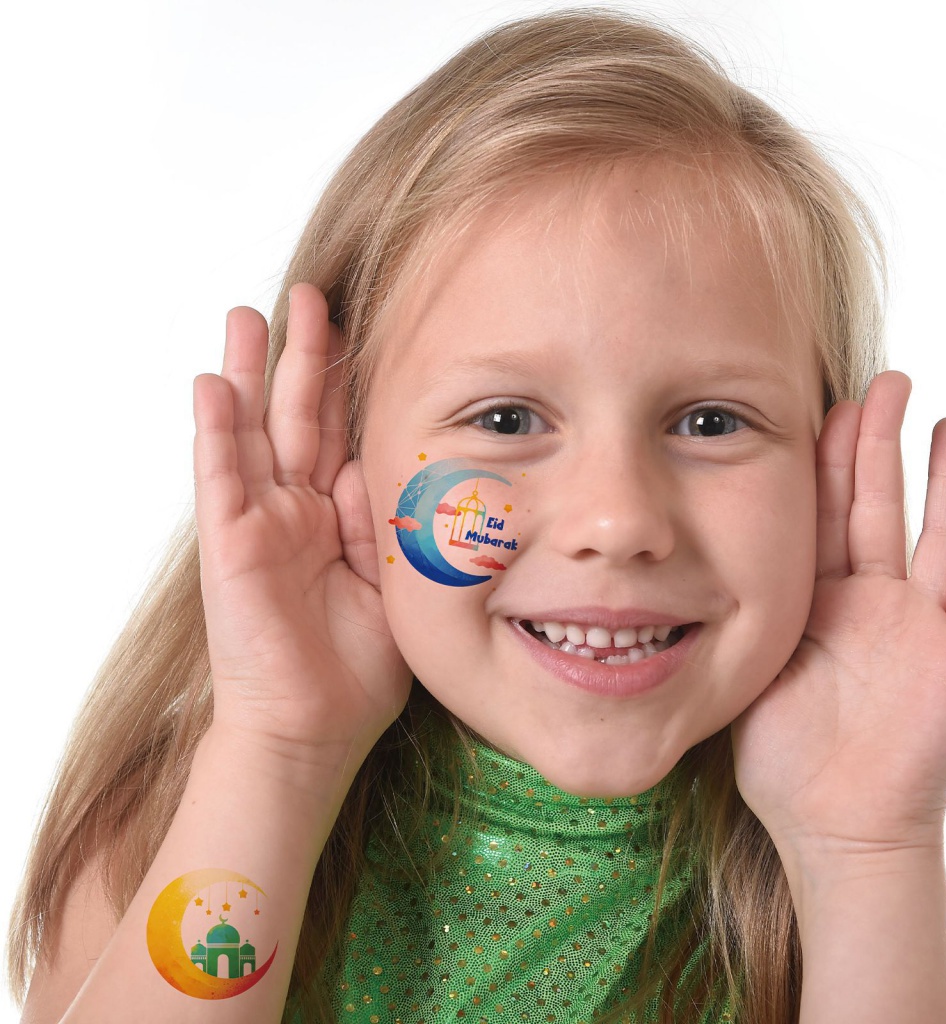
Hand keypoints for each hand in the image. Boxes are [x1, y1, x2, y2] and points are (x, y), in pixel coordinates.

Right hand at [192, 284, 410, 786]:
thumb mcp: (392, 577)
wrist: (315, 725)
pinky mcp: (232, 545)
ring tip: (249, 316)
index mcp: (336, 515)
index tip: (361, 328)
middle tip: (310, 295)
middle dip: (304, 356)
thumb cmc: (357, 663)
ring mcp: (261, 522)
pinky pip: (221, 479)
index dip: (347, 382)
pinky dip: (217, 432)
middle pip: (299, 416)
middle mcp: (296, 509)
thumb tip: (383, 464)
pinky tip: (214, 384)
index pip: (341, 433)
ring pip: (255, 432)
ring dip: (251, 374)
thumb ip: (386, 518)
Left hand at [732, 371, 945, 865]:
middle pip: (875, 504)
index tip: (825, 403)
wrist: (835, 822)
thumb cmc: (784, 754)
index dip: (825, 460)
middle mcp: (869, 601)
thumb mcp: (754, 666)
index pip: (821, 512)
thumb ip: (745, 612)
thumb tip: (693, 564)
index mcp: (816, 599)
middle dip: (879, 444)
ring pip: (932, 531)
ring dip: (941, 476)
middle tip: (886, 382)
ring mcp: (916, 623)